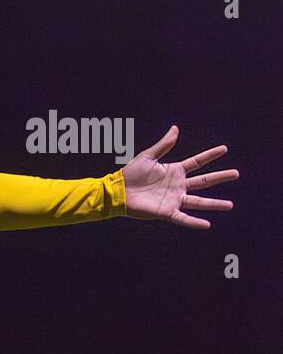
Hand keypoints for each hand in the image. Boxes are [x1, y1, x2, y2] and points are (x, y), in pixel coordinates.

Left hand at [121, 126, 236, 227]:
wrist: (117, 191)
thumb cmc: (130, 174)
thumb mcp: (148, 157)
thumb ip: (164, 145)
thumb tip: (175, 128)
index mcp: (174, 171)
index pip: (197, 162)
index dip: (210, 156)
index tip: (224, 149)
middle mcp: (178, 186)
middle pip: (204, 182)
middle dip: (220, 177)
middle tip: (236, 174)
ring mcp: (173, 199)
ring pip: (199, 202)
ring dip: (214, 204)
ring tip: (230, 205)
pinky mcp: (166, 212)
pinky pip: (182, 218)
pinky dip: (194, 222)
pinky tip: (206, 224)